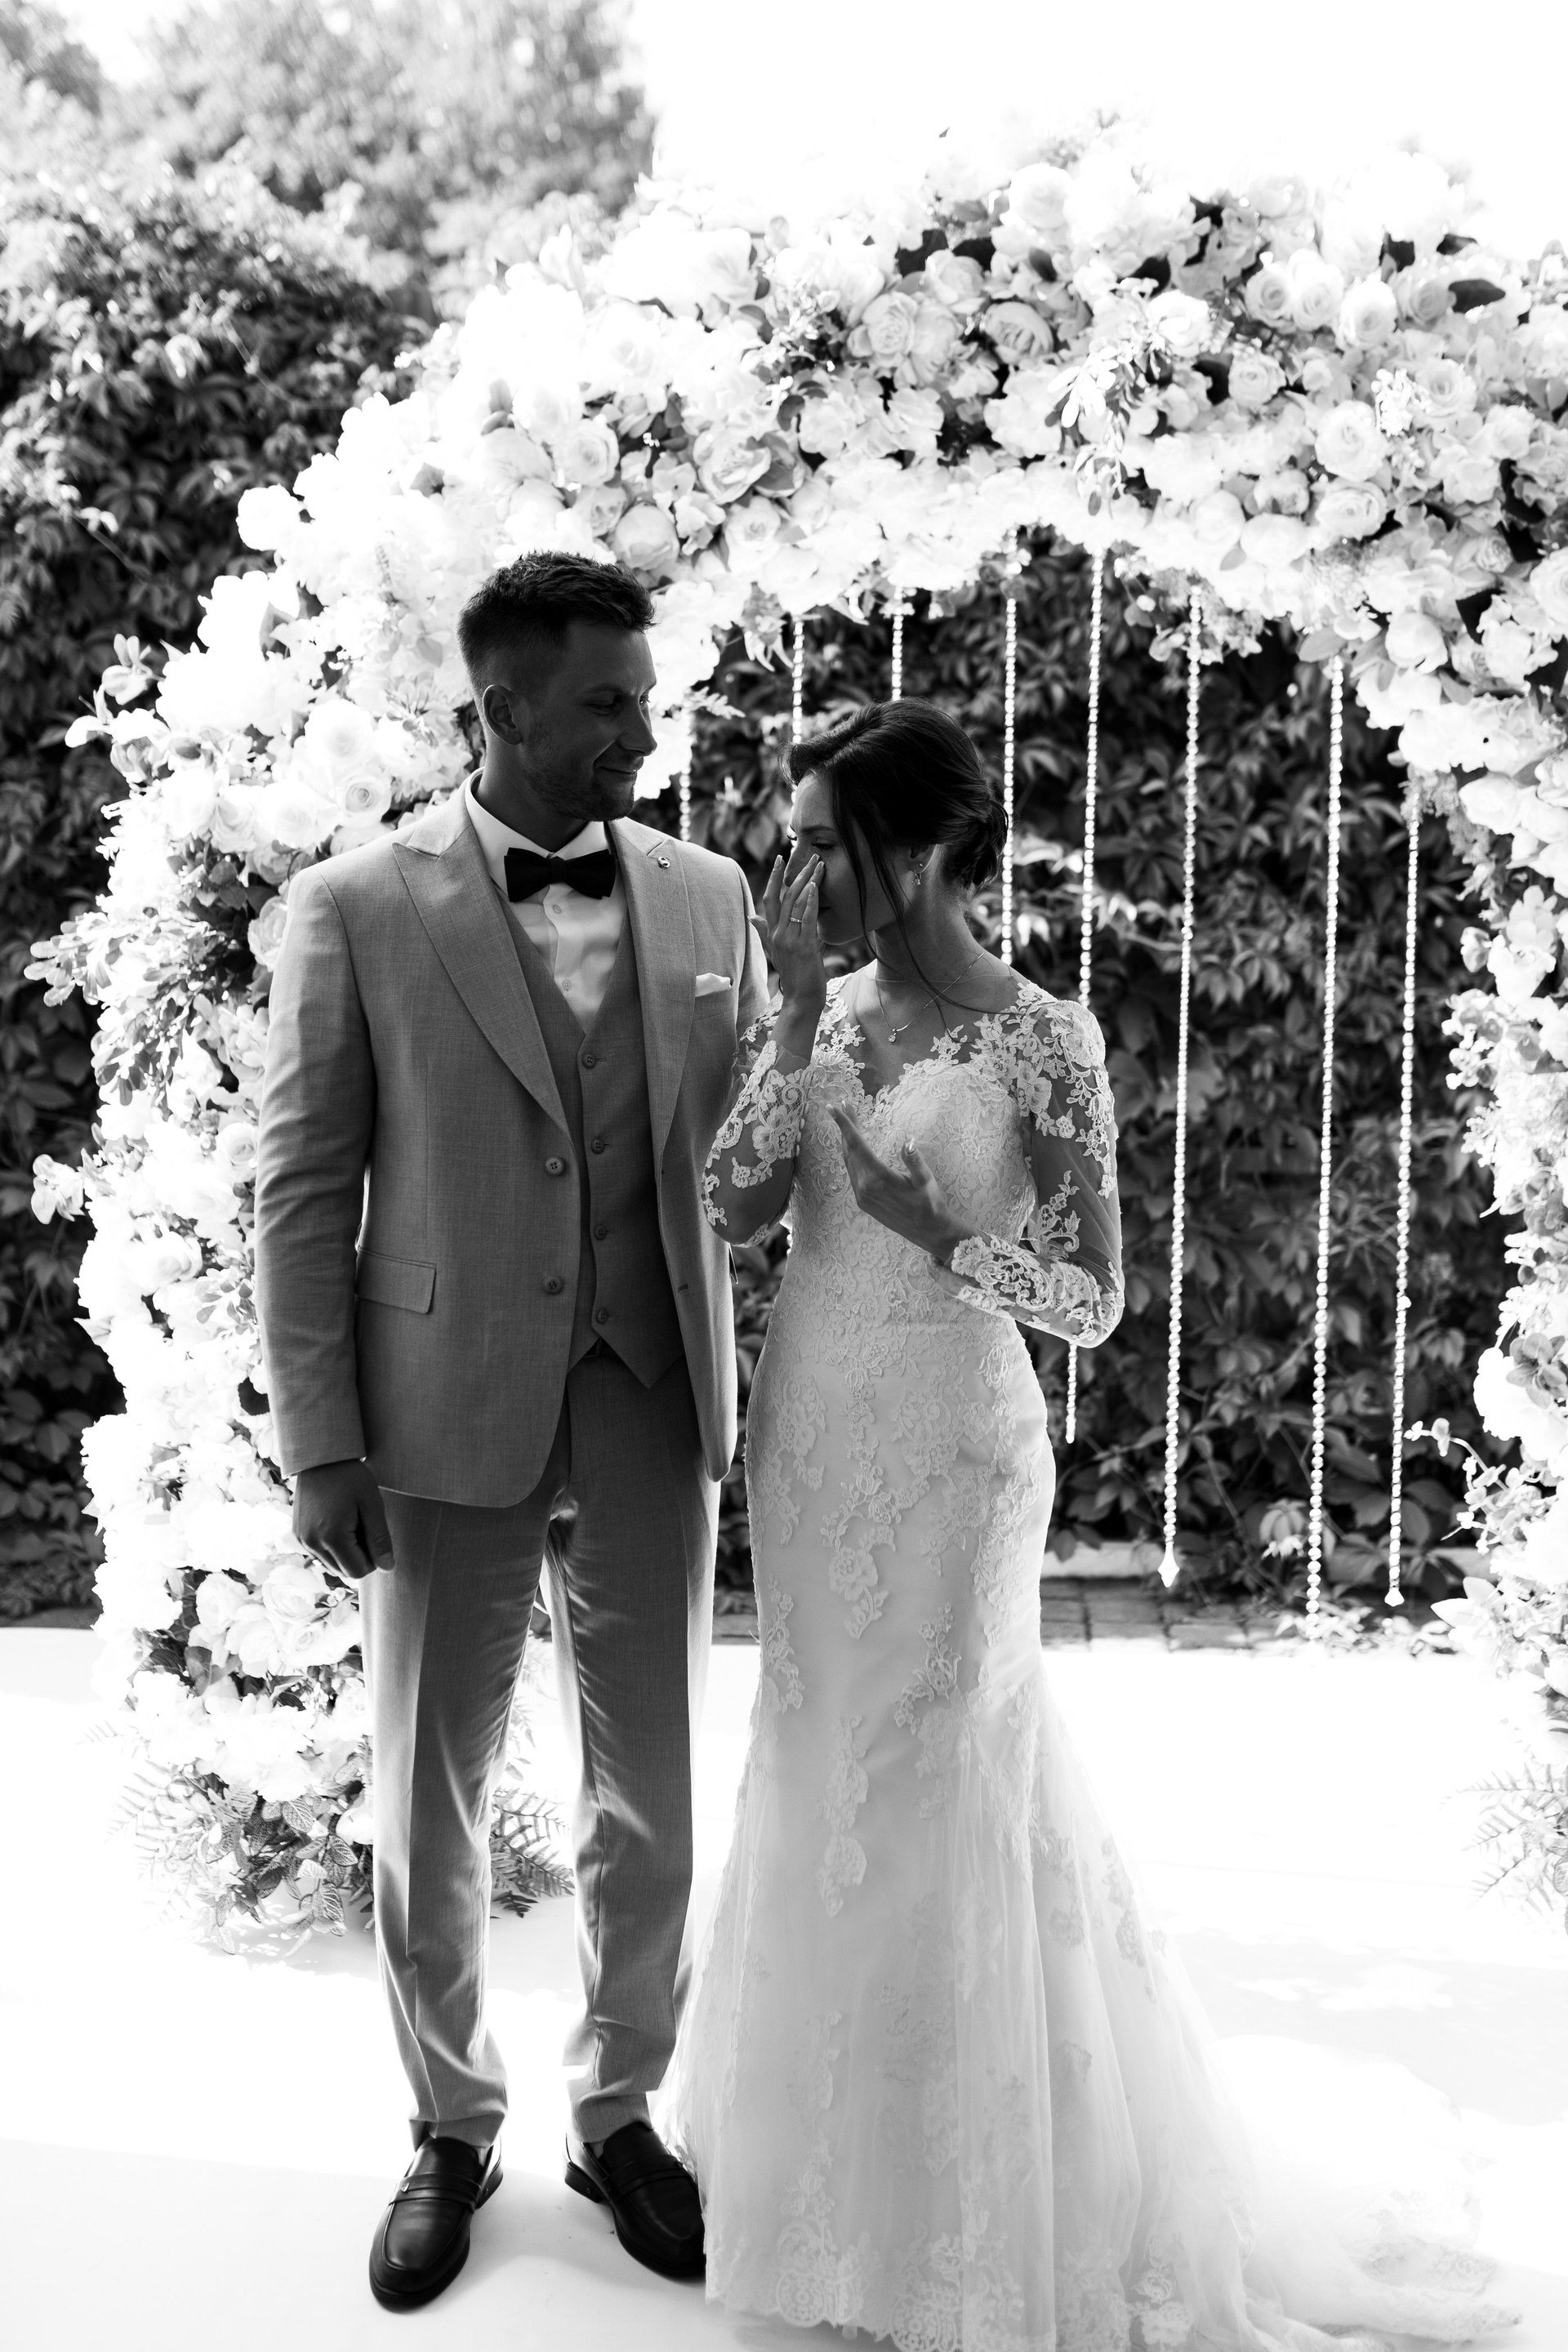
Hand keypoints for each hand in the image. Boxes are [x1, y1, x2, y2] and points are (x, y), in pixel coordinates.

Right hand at [293, 1458, 394, 1580]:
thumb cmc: (350, 1477)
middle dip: (359, 1555)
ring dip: (346, 1552)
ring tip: (350, 1522)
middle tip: (363, 1525)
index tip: (374, 1534)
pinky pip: (320, 1553)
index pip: (358, 1571)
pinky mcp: (297, 1534)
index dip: (373, 1558)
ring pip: (332, 1565)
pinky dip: (332, 1546)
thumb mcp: (372, 1504)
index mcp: (331, 1537)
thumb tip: (387, 1567)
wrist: (320, 1457)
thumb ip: (380, 1538)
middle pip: (344, 1571)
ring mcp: (301, 1540)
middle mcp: (311, 1543)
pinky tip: (337, 1522)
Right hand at [755, 846, 826, 1009]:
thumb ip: (764, 933)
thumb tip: (751, 917)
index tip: (780, 858)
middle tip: (809, 856)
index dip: (774, 877)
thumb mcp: (776, 953)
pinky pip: (805, 919)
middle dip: (796, 873)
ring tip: (819, 865)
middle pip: (784, 896)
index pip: (769, 898)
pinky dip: (810, 901)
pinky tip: (815, 886)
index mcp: (772, 933)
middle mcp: (778, 934)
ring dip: (808, 881)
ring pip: (796, 903)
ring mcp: (789, 940)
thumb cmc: (794, 976)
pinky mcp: (803, 947)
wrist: (801, 1000)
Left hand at [827, 1108, 972, 1260]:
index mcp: (878, 1178)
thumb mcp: (926, 1180)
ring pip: (848, 1161)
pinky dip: (851, 1156)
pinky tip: (854, 1146)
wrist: (928, 1232)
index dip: (844, 1124)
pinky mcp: (862, 1201)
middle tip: (843, 1104)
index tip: (832, 1107)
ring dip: (847, 1140)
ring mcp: (861, 1195)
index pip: (856, 1144)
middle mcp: (864, 1187)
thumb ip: (915, 1161)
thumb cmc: (930, 1204)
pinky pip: (852, 1173)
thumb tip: (909, 1142)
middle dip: (845, 1126)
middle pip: (849, 1149)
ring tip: (848, 1120)